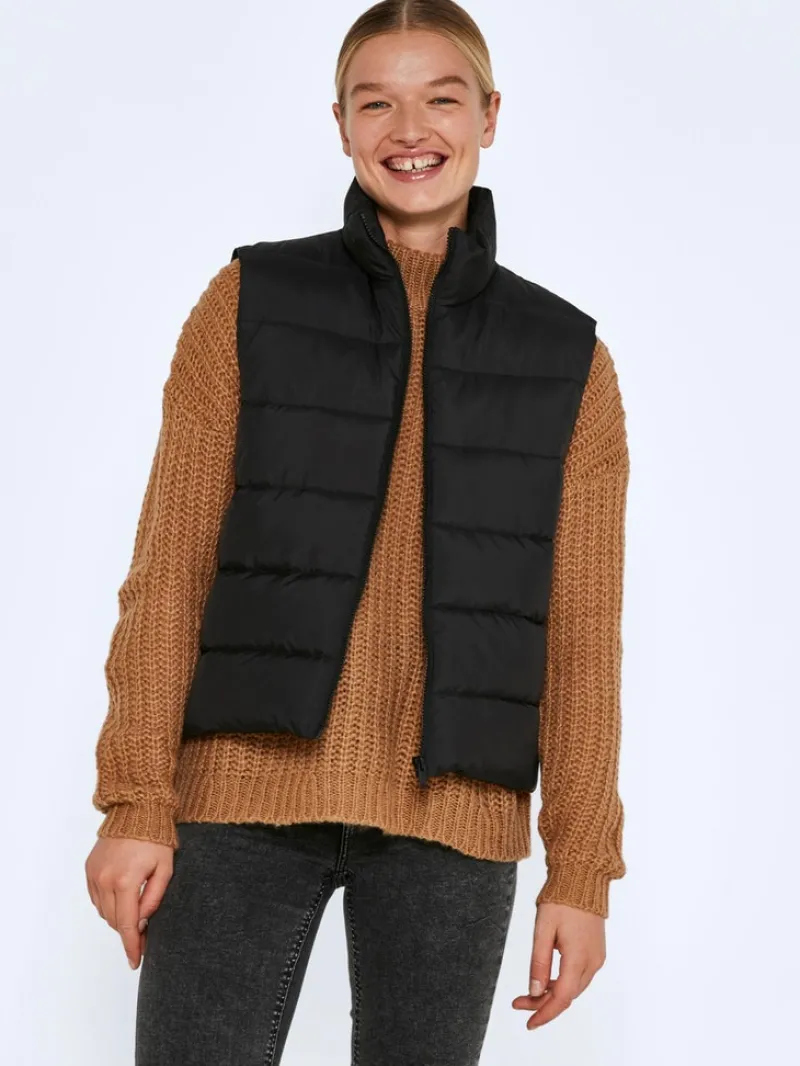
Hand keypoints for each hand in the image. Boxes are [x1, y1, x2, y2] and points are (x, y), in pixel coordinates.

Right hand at [85, 836, 174, 969]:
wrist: (136, 810)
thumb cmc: (156, 838)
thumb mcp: (165, 868)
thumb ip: (155, 897)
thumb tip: (143, 921)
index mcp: (126, 881)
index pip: (126, 924)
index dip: (132, 946)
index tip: (135, 962)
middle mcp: (105, 880)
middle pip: (113, 921)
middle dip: (128, 931)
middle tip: (145, 933)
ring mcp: (94, 874)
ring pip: (103, 911)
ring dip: (117, 917)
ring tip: (135, 912)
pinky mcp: (89, 869)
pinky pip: (96, 898)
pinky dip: (108, 904)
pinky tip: (122, 898)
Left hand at [511, 901, 605, 1029]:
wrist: (583, 878)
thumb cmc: (561, 899)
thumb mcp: (543, 929)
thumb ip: (539, 961)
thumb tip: (534, 991)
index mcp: (579, 958)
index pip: (561, 997)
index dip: (544, 1013)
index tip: (528, 1022)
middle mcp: (592, 962)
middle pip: (568, 995)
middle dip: (544, 1003)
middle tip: (519, 1002)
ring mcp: (597, 957)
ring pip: (574, 987)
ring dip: (553, 994)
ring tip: (529, 992)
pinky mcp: (596, 951)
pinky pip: (579, 976)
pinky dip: (562, 982)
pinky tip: (547, 979)